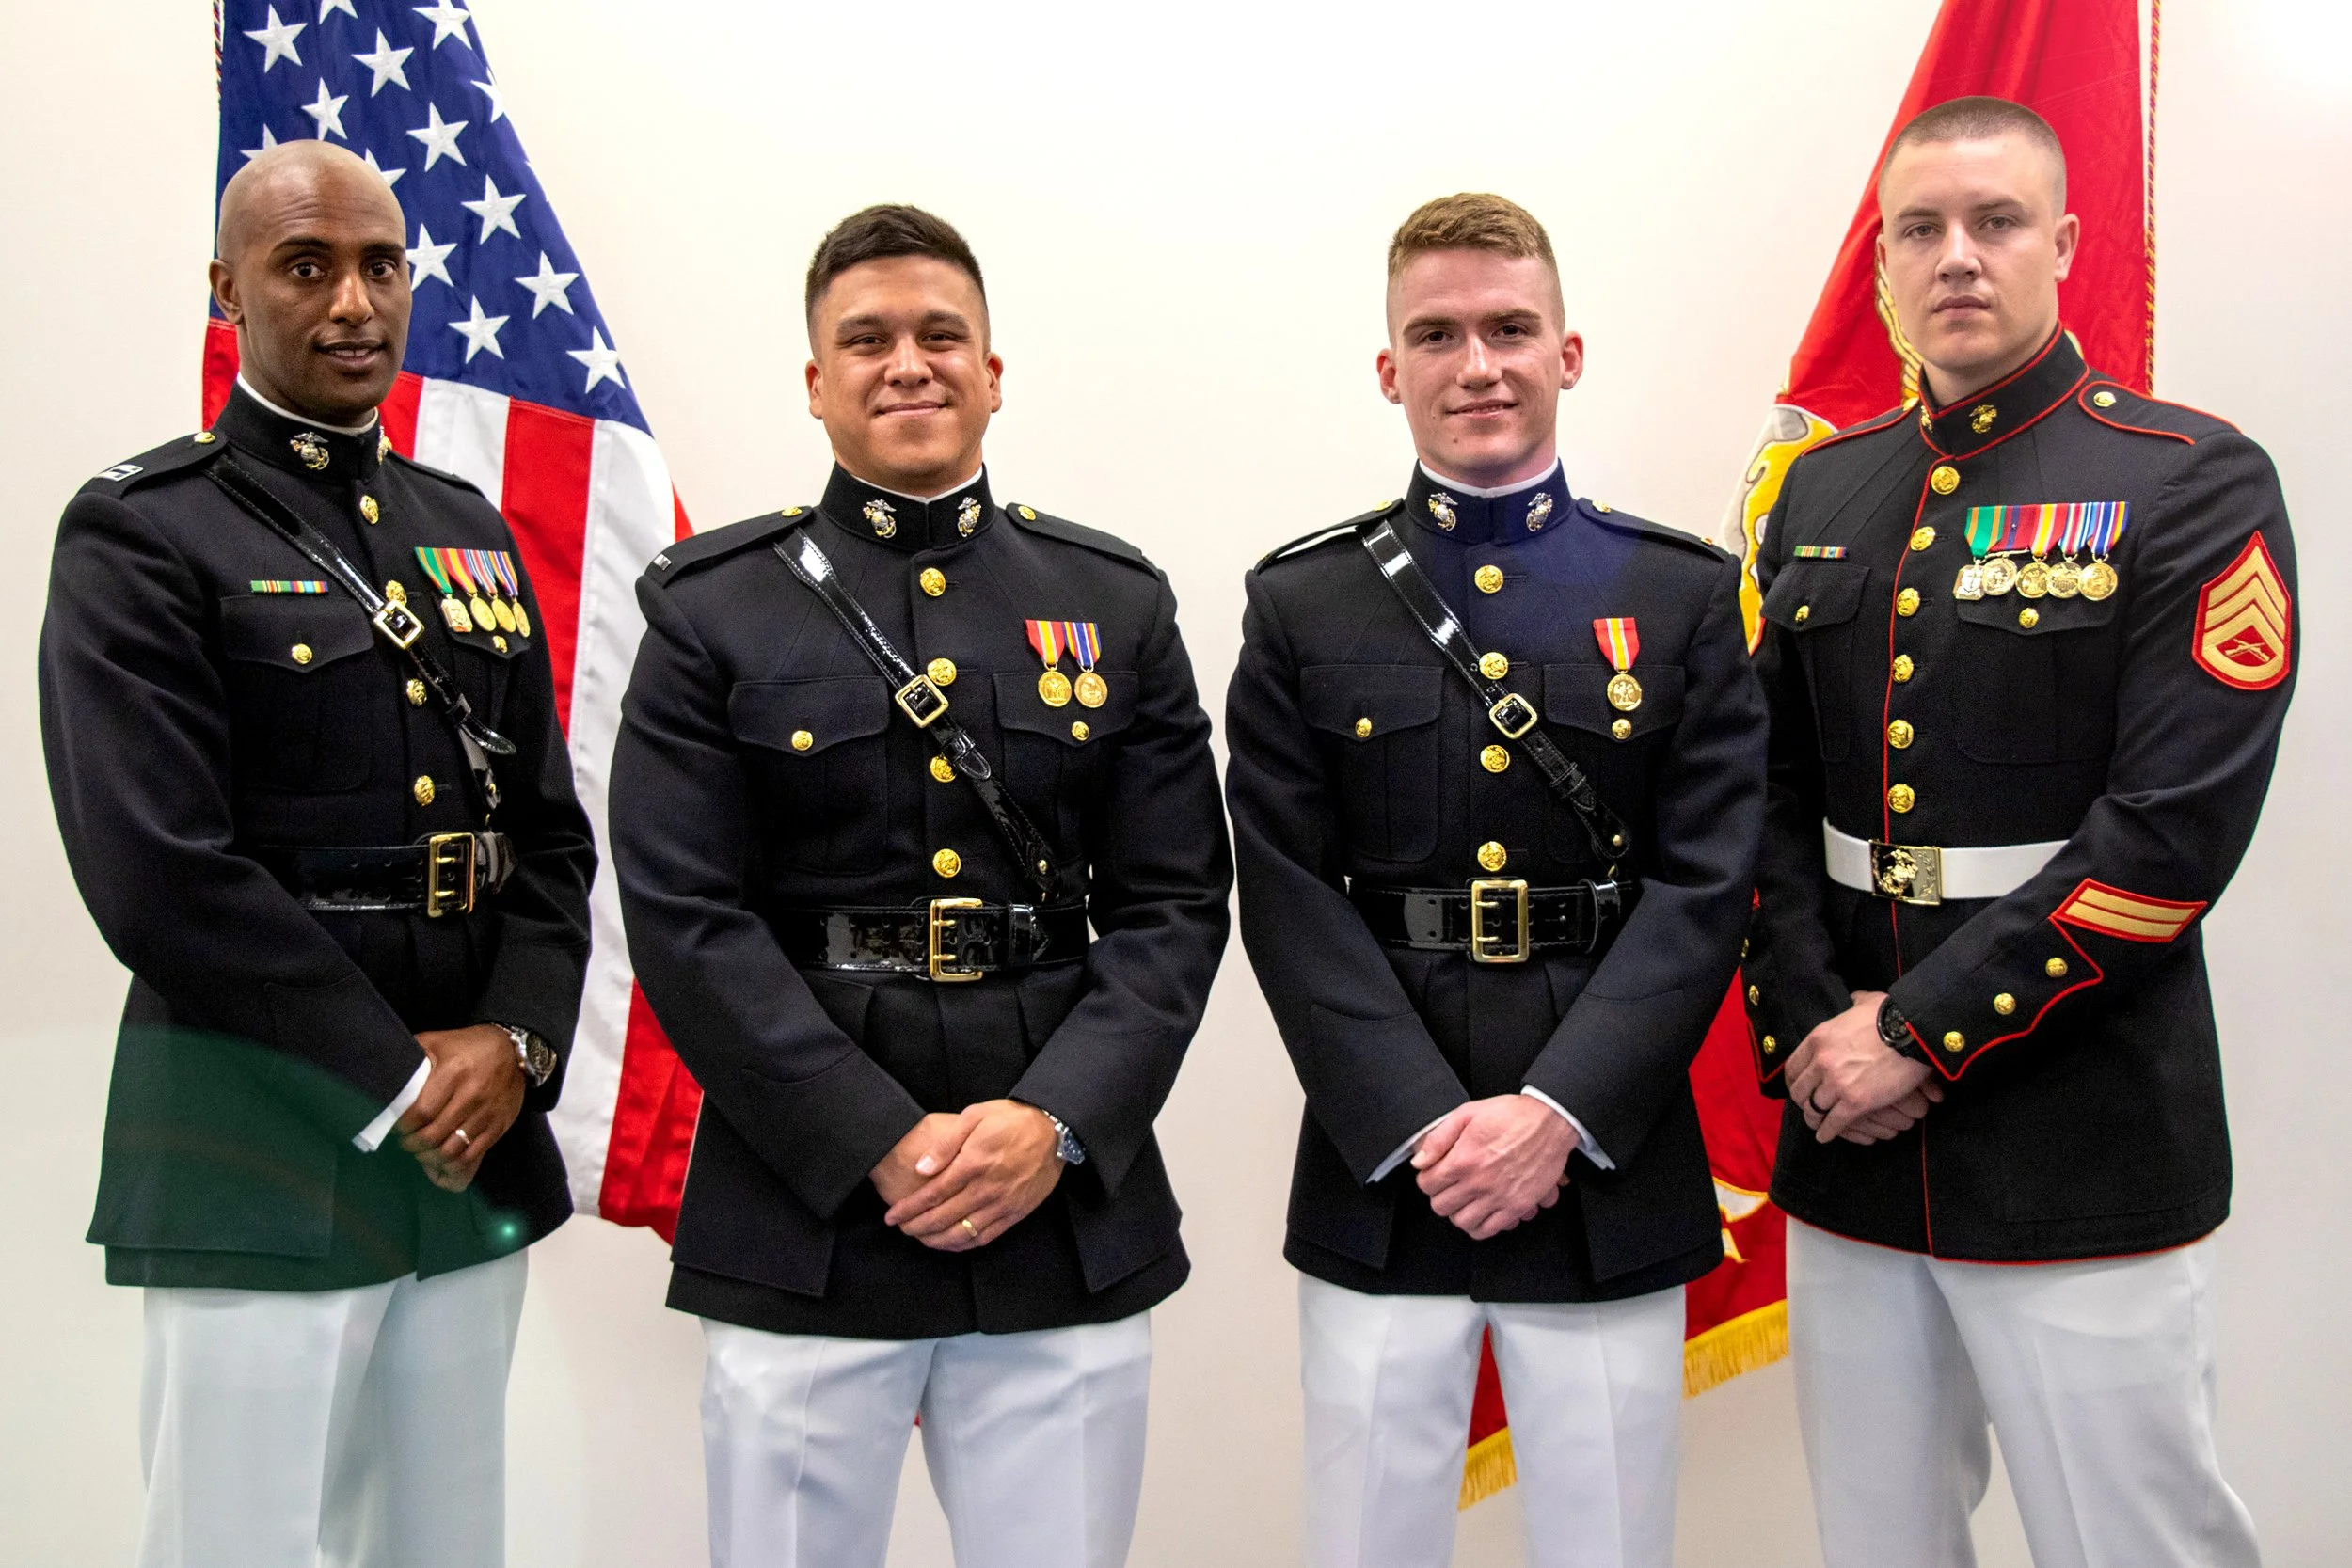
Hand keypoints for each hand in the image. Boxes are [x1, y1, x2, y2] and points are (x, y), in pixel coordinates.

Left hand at [400, 1025, 525, 1190]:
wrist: (515, 1052)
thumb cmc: (468, 1047)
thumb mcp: (437, 1041)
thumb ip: (412, 1055)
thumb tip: (386, 1073)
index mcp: (454, 1071)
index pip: (421, 1112)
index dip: (404, 1125)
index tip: (397, 1126)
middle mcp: (472, 1094)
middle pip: (433, 1135)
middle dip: (413, 1144)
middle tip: (406, 1141)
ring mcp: (487, 1113)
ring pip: (451, 1150)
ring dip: (430, 1156)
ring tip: (421, 1151)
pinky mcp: (498, 1126)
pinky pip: (472, 1155)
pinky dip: (452, 1163)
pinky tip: (442, 1157)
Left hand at [884, 1100, 1062, 1251]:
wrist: (1054, 1130)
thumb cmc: (1012, 1119)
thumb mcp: (975, 1115)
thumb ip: (946, 1143)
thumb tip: (922, 1168)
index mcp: (973, 1163)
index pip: (932, 1194)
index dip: (909, 1209)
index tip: (892, 1216)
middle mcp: (986, 1188)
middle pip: (942, 1217)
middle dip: (916, 1227)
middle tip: (901, 1228)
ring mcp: (1002, 1204)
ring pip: (962, 1233)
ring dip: (936, 1240)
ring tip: (920, 1238)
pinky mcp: (1016, 1214)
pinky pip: (985, 1237)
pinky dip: (963, 1245)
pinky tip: (950, 1243)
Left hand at [1411, 1096, 1576, 1240]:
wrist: (1550, 1121)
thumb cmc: (1513, 1115)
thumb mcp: (1467, 1113)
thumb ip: (1439, 1138)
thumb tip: (1420, 1161)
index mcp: (1463, 1159)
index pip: (1427, 1184)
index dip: (1427, 1179)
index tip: (1434, 1175)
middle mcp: (1479, 1182)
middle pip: (1441, 1207)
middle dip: (1440, 1197)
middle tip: (1448, 1188)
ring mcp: (1498, 1197)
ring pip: (1462, 1222)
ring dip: (1458, 1213)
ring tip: (1463, 1202)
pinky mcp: (1517, 1206)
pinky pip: (1489, 1230)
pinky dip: (1480, 1226)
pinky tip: (1481, 1213)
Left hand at [1786, 993, 1942, 1144]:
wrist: (1913, 1031)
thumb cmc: (1892, 1015)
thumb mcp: (1864, 1002)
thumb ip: (1852, 1004)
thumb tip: (1853, 1000)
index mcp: (1818, 1039)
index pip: (1792, 1067)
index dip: (1793, 1081)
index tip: (1798, 1088)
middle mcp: (1821, 1062)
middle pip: (1800, 1091)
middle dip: (1802, 1101)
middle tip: (1809, 1107)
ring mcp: (1836, 1083)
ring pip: (1813, 1109)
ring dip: (1814, 1119)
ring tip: (1817, 1125)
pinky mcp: (1855, 1102)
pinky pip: (1833, 1123)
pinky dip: (1828, 1132)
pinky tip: (1826, 1136)